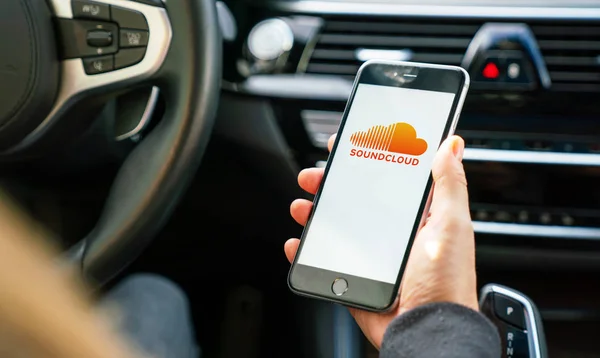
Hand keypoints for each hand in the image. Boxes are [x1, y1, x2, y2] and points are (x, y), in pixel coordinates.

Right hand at [284, 134, 476, 348]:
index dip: (366, 160)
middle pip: (354, 200)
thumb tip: (452, 145)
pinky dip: (307, 250)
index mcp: (416, 218)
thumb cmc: (446, 284)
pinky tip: (298, 242)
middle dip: (330, 184)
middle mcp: (392, 234)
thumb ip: (450, 186)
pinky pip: (325, 259)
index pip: (387, 179)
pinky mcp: (355, 278)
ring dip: (314, 213)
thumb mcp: (452, 227)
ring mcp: (371, 256)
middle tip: (316, 176)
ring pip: (335, 227)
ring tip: (302, 206)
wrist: (426, 333)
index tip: (348, 146)